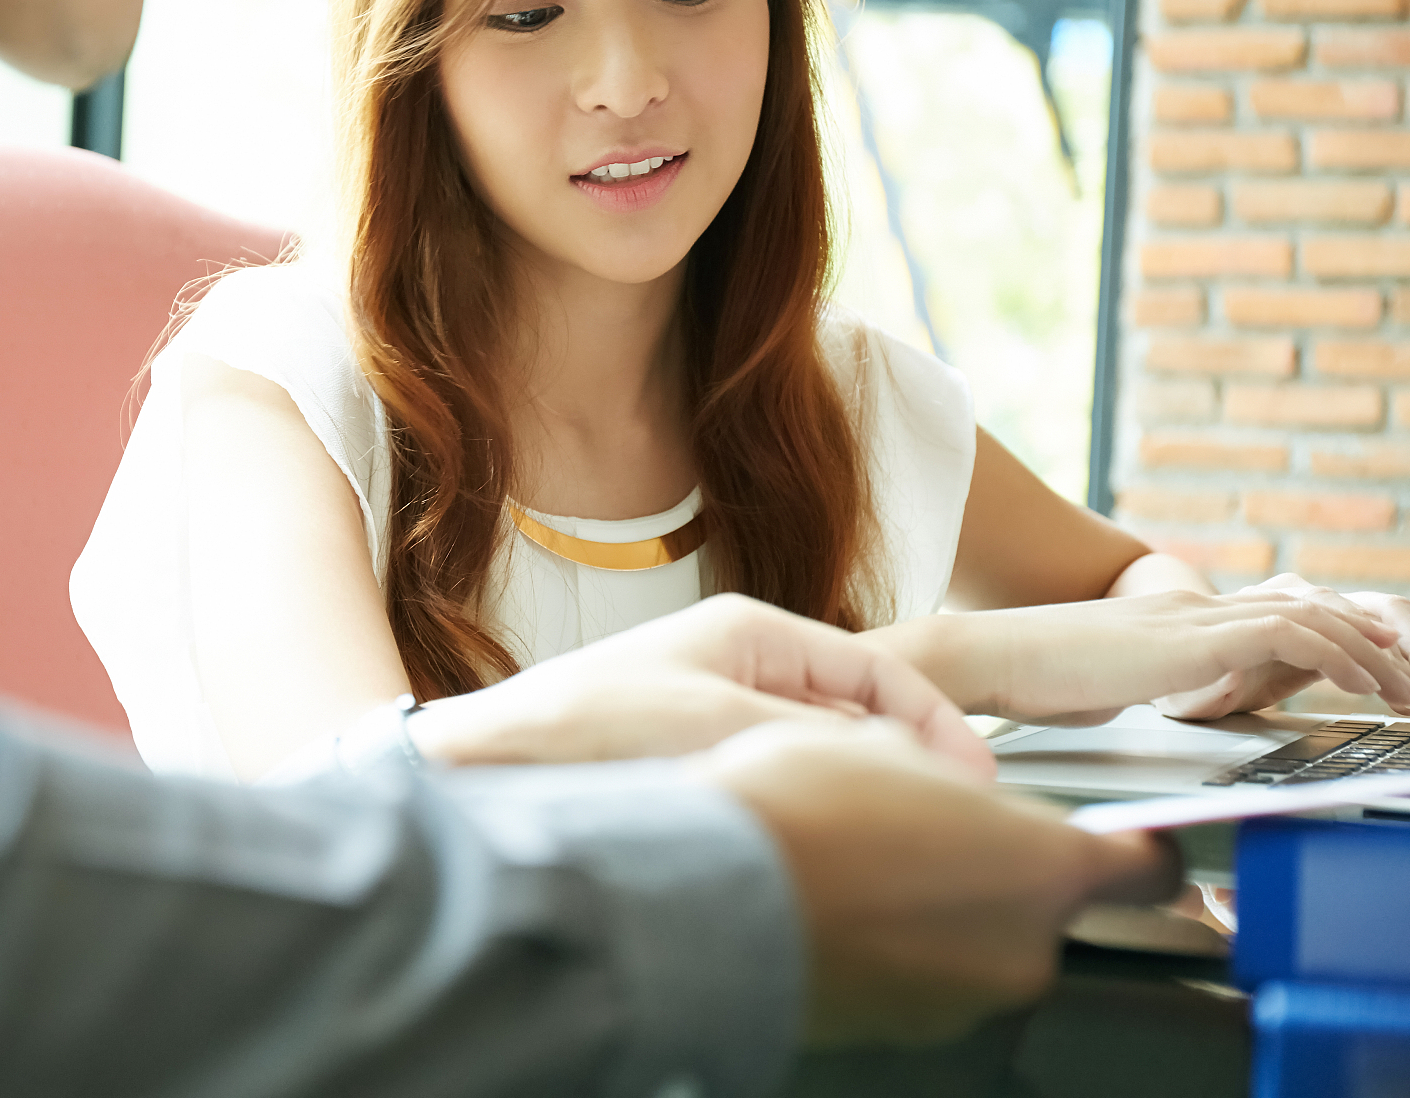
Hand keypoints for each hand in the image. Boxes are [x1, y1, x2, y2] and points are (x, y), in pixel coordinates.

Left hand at [410, 593, 993, 775]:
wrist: (492, 764)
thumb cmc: (587, 727)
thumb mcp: (719, 723)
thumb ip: (818, 737)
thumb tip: (899, 763)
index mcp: (750, 630)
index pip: (877, 667)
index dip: (936, 722)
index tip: (978, 776)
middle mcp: (737, 663)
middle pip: (854, 709)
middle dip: (904, 759)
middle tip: (948, 819)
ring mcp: (716, 709)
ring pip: (819, 748)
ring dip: (858, 784)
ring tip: (895, 832)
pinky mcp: (693, 758)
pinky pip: (778, 776)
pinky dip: (812, 801)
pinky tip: (822, 838)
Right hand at [695, 720, 1180, 1046]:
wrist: (710, 896)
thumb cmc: (797, 811)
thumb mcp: (887, 746)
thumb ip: (955, 778)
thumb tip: (953, 790)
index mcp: (1042, 868)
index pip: (1147, 868)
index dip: (1142, 845)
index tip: (1131, 834)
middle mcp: (1021, 949)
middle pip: (1047, 906)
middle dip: (1004, 868)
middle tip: (936, 824)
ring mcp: (962, 999)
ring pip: (980, 941)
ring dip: (944, 906)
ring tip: (867, 858)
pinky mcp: (904, 1028)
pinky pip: (925, 976)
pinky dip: (899, 944)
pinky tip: (843, 901)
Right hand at [890, 589, 1409, 725]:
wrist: (987, 656)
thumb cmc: (1023, 680)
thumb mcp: (1095, 690)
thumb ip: (1125, 691)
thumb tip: (1123, 712)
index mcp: (1167, 620)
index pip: (1266, 612)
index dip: (1327, 630)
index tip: (1367, 662)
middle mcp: (1187, 608)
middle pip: (1302, 605)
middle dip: (1365, 637)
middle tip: (1407, 672)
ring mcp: (1191, 617)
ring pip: (1309, 615)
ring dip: (1367, 650)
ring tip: (1403, 686)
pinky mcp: (1192, 638)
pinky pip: (1289, 636)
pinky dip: (1336, 655)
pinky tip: (1361, 684)